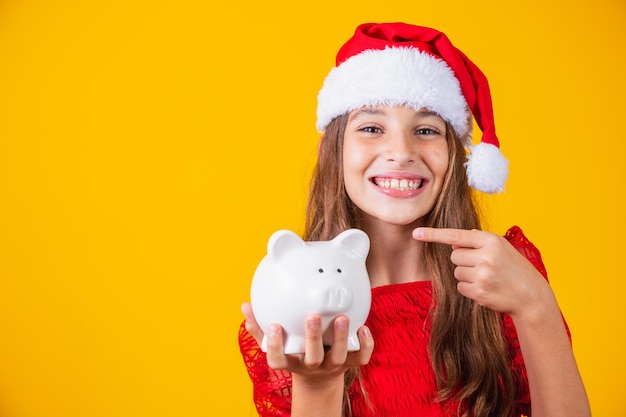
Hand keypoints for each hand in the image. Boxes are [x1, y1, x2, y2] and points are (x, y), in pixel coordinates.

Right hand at [241, 302, 373, 377]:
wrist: (319, 377)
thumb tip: (245, 306)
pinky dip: (365, 345)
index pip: (278, 360)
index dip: (276, 346)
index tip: (274, 326)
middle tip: (312, 316)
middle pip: (312, 357)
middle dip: (312, 338)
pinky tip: (363, 327)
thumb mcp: (275, 344)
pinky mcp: (351, 364)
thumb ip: (259, 327)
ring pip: (339, 357)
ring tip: (342, 317)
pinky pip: (362, 358)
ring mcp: (333, 366)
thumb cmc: (293, 352)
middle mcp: (312, 365)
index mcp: (291, 362)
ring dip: (341, 337)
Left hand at [412, 227, 553, 318]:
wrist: (531, 296)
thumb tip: (453, 243)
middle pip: (454, 256)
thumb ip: (477, 241)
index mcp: (491, 241)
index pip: (456, 236)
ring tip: (487, 277)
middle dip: (463, 260)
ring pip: (456, 272)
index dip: (434, 234)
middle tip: (483, 266)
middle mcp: (485, 256)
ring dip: (467, 275)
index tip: (416, 233)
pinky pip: (460, 287)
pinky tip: (485, 288)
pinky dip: (469, 288)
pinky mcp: (479, 292)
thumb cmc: (514, 268)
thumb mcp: (501, 247)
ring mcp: (482, 275)